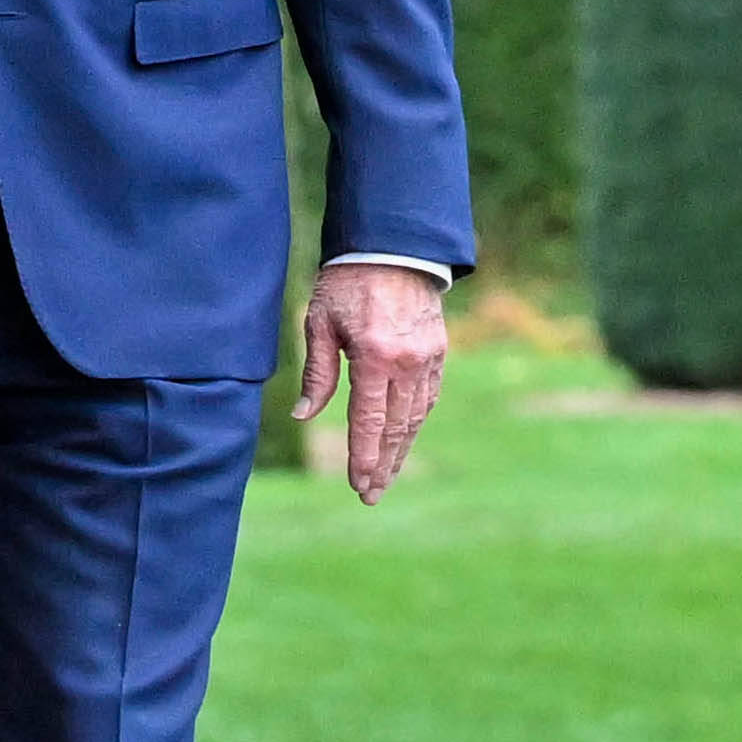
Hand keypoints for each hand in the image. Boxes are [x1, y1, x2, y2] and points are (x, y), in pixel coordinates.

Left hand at [304, 259, 457, 503]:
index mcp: (375, 358)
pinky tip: (404, 439)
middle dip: (383, 465)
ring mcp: (428, 359)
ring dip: (401, 450)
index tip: (358, 485)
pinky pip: (428, 397)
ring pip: (415, 417)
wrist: (394, 246)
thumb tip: (304, 415)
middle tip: (370, 495)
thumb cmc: (347, 282)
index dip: (364, 457)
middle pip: (396, 428)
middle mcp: (407, 364)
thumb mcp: (320, 322)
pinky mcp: (438, 351)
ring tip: (386, 477)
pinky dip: (415, 422)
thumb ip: (317, 373)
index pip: (369, 421)